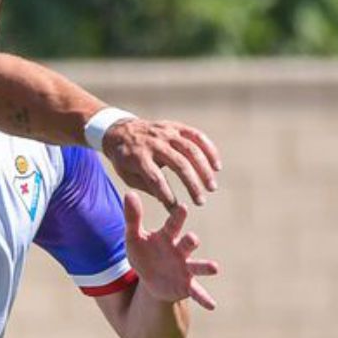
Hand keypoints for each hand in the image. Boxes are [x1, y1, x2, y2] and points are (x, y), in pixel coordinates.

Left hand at [102, 118, 220, 208]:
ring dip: (204, 170)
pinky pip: (198, 136)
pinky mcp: (177, 126)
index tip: (175, 210)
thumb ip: (147, 186)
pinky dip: (210, 151)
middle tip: (200, 202)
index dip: (166, 195)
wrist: (121, 130)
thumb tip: (167, 201)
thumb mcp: (127, 175)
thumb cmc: (125, 160)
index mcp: (138, 157)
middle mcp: (154, 143)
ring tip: (211, 188)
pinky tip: (216, 167)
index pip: (155, 179)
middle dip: (192, 185)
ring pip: (192, 150)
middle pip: (178, 165)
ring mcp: (167, 133)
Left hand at [122, 193, 218, 310]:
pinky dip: (204, 298)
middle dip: (190, 240)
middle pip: (187, 243)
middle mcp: (180, 250)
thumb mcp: (133, 238)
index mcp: (167, 236)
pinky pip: (197, 292)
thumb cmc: (144, 252)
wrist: (150, 278)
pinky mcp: (186, 285)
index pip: (173, 224)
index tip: (182, 207)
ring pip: (197, 265)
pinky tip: (212, 306)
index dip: (178, 217)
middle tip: (193, 238)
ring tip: (215, 268)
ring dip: (205, 266)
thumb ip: (133, 218)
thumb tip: (128, 193)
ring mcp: (186, 268)